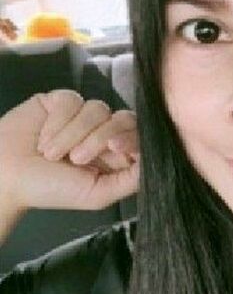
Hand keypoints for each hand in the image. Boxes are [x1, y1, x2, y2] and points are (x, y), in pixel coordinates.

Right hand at [0, 89, 139, 212]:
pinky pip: (72, 100)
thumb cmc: (50, 190)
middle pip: (123, 118)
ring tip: (52, 155)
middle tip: (77, 159)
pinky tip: (43, 139)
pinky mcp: (62, 101)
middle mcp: (104, 133)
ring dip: (73, 135)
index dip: (133, 137)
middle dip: (100, 137)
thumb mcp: (97, 194)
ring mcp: (84, 115)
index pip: (139, 136)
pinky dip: (58, 122)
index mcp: (116, 156)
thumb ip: (131, 180)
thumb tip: (156, 161)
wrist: (6, 176)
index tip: (115, 148)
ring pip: (97, 109)